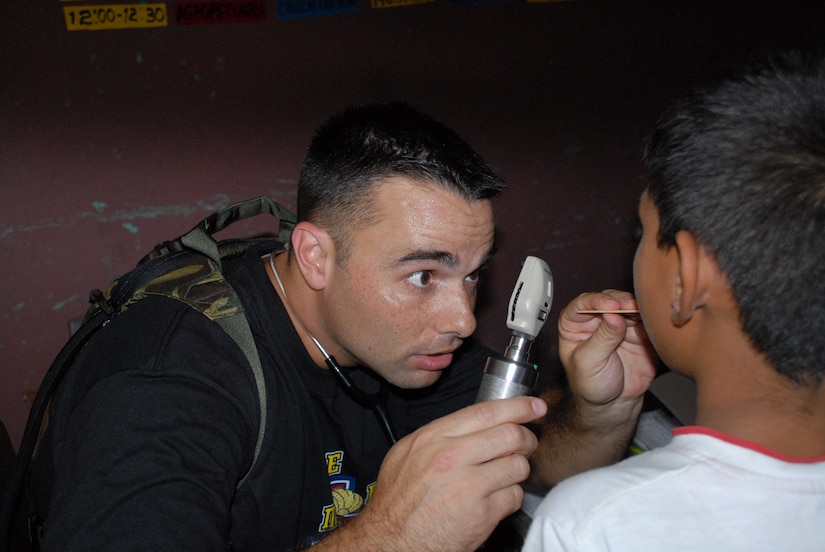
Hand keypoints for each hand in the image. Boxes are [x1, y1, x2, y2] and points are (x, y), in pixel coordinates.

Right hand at [320, 396, 546, 551]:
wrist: (390, 541)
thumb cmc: (397, 500)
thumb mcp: (407, 453)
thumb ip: (440, 435)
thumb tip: (475, 424)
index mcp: (433, 438)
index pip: (486, 412)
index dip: (518, 406)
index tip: (534, 406)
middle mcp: (451, 457)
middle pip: (511, 435)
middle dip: (526, 438)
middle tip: (526, 443)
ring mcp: (468, 486)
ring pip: (518, 465)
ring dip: (518, 470)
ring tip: (505, 475)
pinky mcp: (482, 515)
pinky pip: (514, 496)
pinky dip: (510, 497)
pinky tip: (495, 500)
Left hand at [558, 290, 655, 427]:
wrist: (613, 406)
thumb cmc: (590, 385)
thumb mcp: (588, 363)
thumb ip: (601, 339)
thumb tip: (613, 316)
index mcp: (575, 324)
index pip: (582, 304)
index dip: (596, 301)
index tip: (609, 306)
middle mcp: (597, 321)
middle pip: (608, 301)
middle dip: (619, 302)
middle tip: (629, 307)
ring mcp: (619, 326)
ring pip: (629, 308)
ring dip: (637, 308)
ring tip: (641, 314)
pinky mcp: (640, 335)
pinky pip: (646, 323)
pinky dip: (650, 320)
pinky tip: (651, 323)